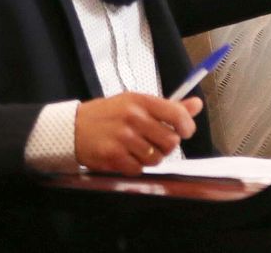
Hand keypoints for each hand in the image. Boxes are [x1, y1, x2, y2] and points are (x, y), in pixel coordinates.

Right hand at [74, 93, 201, 173]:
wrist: (73, 128)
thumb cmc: (108, 114)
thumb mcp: (136, 103)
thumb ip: (168, 107)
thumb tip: (197, 105)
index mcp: (141, 101)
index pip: (177, 114)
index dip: (187, 126)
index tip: (185, 131)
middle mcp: (133, 118)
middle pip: (170, 141)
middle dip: (167, 146)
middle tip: (156, 142)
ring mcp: (123, 138)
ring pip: (156, 158)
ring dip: (151, 157)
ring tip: (138, 149)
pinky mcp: (114, 156)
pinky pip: (139, 169)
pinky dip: (135, 167)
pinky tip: (126, 157)